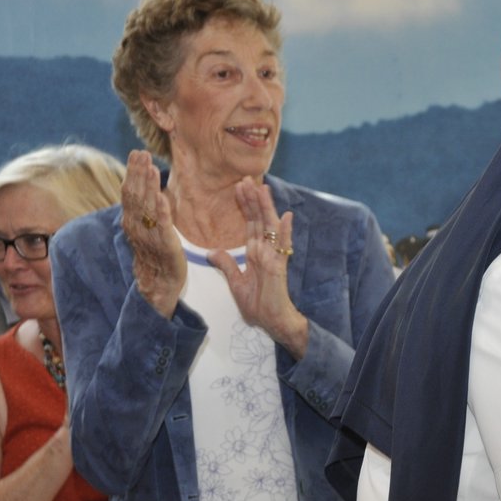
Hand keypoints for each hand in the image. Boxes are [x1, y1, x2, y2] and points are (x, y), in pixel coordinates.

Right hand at [121, 150, 186, 318]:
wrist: (158, 283)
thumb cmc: (154, 253)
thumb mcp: (146, 227)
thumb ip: (144, 208)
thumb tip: (144, 186)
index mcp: (132, 220)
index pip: (130, 191)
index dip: (133, 172)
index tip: (137, 153)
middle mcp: (137, 226)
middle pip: (136, 195)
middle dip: (139, 173)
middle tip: (142, 153)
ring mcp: (149, 236)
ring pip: (147, 207)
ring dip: (148, 186)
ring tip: (151, 167)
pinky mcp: (165, 245)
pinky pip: (162, 226)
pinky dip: (161, 211)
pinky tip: (162, 196)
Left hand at [206, 178, 308, 357]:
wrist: (272, 322)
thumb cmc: (258, 305)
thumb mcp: (235, 283)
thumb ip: (227, 265)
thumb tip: (213, 251)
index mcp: (255, 253)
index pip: (250, 224)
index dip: (245, 206)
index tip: (239, 187)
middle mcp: (265, 251)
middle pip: (259, 220)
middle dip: (253, 199)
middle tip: (246, 178)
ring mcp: (273, 258)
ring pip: (270, 227)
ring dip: (267, 208)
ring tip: (262, 188)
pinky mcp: (279, 267)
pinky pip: (283, 247)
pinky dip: (285, 232)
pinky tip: (287, 216)